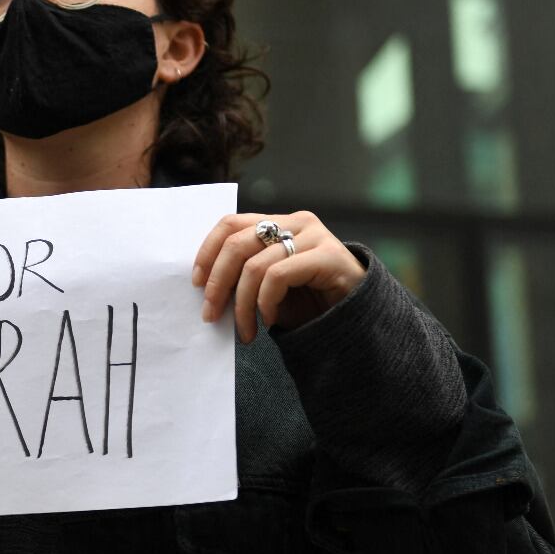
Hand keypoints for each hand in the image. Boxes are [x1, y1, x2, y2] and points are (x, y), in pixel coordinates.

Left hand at [191, 212, 366, 343]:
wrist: (359, 317)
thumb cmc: (310, 301)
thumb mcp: (269, 285)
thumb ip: (243, 274)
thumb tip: (204, 288)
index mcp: (277, 222)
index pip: (230, 223)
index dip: (207, 252)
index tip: (195, 283)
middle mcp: (295, 222)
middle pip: (237, 244)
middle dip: (217, 283)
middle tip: (210, 314)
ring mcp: (313, 236)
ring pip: (255, 266)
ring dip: (242, 305)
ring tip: (245, 331)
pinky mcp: (327, 256)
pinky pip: (278, 276)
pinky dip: (266, 302)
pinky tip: (269, 319)